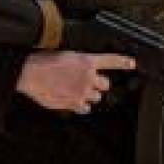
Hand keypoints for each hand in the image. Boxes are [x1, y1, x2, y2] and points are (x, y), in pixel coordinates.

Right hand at [16, 51, 135, 114]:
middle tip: (88, 82)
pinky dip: (81, 105)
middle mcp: (87, 77)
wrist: (31, 73)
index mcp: (87, 61)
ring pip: (96, 97)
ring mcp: (81, 92)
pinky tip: (72, 99)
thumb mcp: (68, 55)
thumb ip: (81, 63)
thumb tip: (88, 68)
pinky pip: (85, 108)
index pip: (112, 61)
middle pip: (105, 84)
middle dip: (99, 84)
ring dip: (89, 95)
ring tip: (76, 90)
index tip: (132, 64)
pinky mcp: (73, 104)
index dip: (124, 62)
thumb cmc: (45, 62)